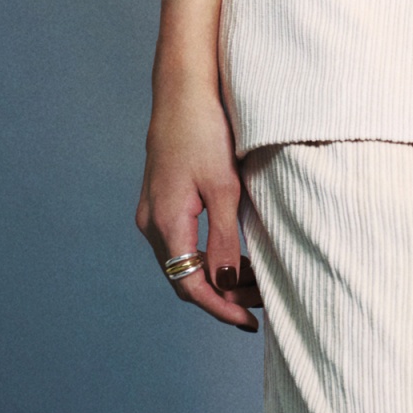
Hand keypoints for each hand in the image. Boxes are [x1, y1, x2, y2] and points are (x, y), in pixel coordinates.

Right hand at [136, 75, 261, 329]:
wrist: (184, 90)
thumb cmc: (206, 131)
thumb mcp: (224, 188)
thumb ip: (223, 238)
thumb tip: (224, 282)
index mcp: (166, 222)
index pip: (190, 285)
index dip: (220, 308)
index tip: (249, 322)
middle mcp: (152, 222)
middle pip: (184, 279)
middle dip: (222, 296)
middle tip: (260, 302)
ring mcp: (153, 212)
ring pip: (183, 263)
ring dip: (216, 276)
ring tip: (254, 279)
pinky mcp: (161, 202)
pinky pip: (181, 244)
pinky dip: (207, 256)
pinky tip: (234, 254)